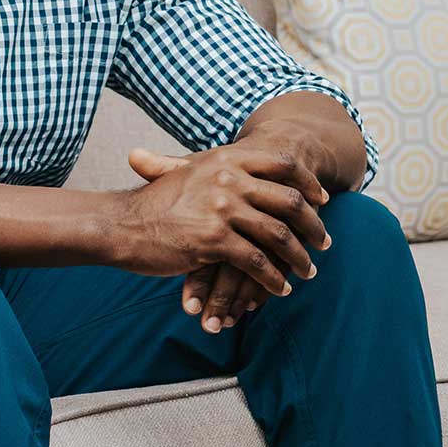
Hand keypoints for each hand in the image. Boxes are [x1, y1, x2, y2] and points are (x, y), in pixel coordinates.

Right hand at [114, 136, 331, 332]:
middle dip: (313, 225)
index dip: (307, 184)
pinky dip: (273, 279)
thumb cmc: (155, 202)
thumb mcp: (186, 172)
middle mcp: (228, 178)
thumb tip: (244, 165)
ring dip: (299, 257)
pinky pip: (257, 262)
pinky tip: (280, 288)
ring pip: (279, 235)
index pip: (283, 164)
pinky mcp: (214, 240)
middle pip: (289, 201)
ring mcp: (222, 208)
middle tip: (324, 242)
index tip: (321, 201)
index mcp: (226, 158)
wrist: (123, 224)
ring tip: (308, 271)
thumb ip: (217, 167)